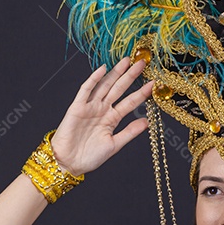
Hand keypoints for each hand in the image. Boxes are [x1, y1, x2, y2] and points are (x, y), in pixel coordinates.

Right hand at [49, 57, 152, 174]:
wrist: (69, 163)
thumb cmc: (89, 157)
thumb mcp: (115, 144)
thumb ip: (130, 132)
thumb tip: (147, 122)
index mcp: (112, 118)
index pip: (130, 102)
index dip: (141, 93)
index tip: (153, 84)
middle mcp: (102, 109)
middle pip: (119, 89)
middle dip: (130, 76)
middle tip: (142, 62)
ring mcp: (90, 107)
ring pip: (105, 86)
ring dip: (115, 73)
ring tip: (126, 61)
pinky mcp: (77, 107)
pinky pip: (86, 90)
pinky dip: (94, 79)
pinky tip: (103, 69)